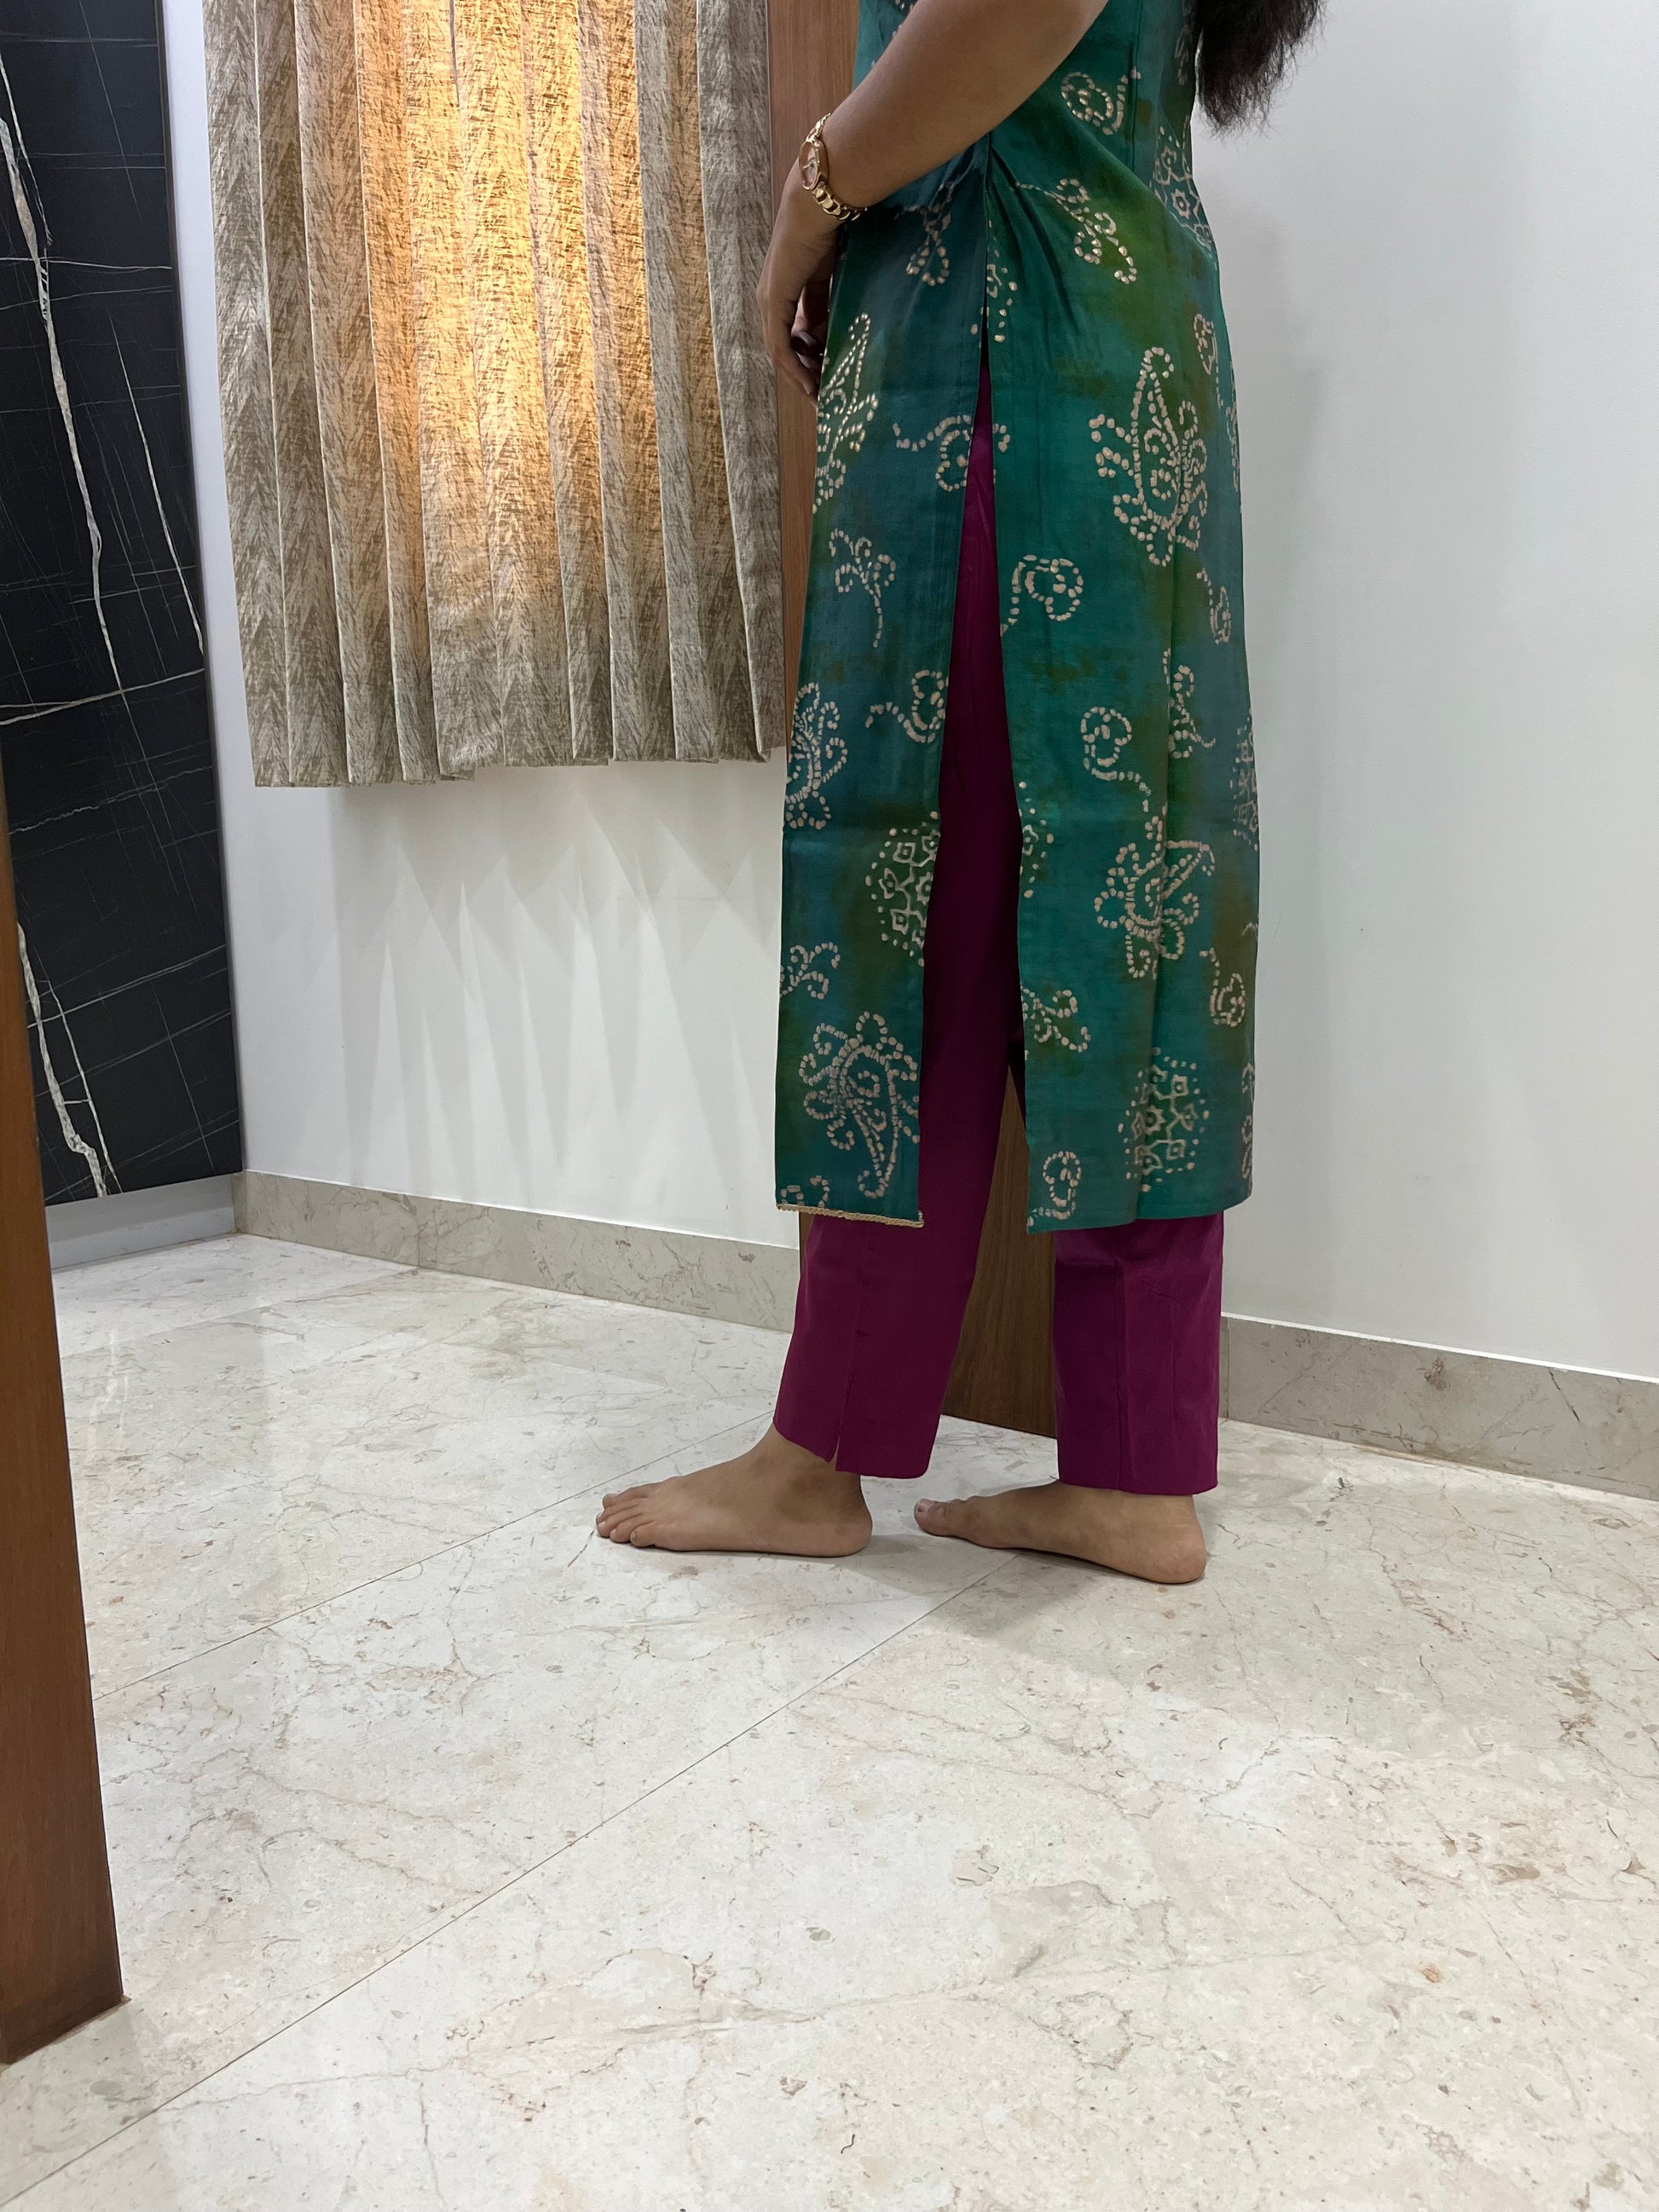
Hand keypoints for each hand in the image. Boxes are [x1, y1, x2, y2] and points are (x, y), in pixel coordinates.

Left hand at [758, 179, 839, 399]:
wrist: (815, 209)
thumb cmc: (827, 231)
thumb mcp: (829, 275)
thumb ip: (825, 301)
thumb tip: (829, 329)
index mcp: (783, 289)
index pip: (793, 333)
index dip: (809, 357)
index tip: (827, 375)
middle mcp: (770, 299)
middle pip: (784, 349)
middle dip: (803, 374)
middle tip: (821, 396)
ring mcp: (769, 303)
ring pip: (780, 353)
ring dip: (799, 376)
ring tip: (818, 395)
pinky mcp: (773, 305)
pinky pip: (781, 347)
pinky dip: (794, 368)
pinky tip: (809, 383)